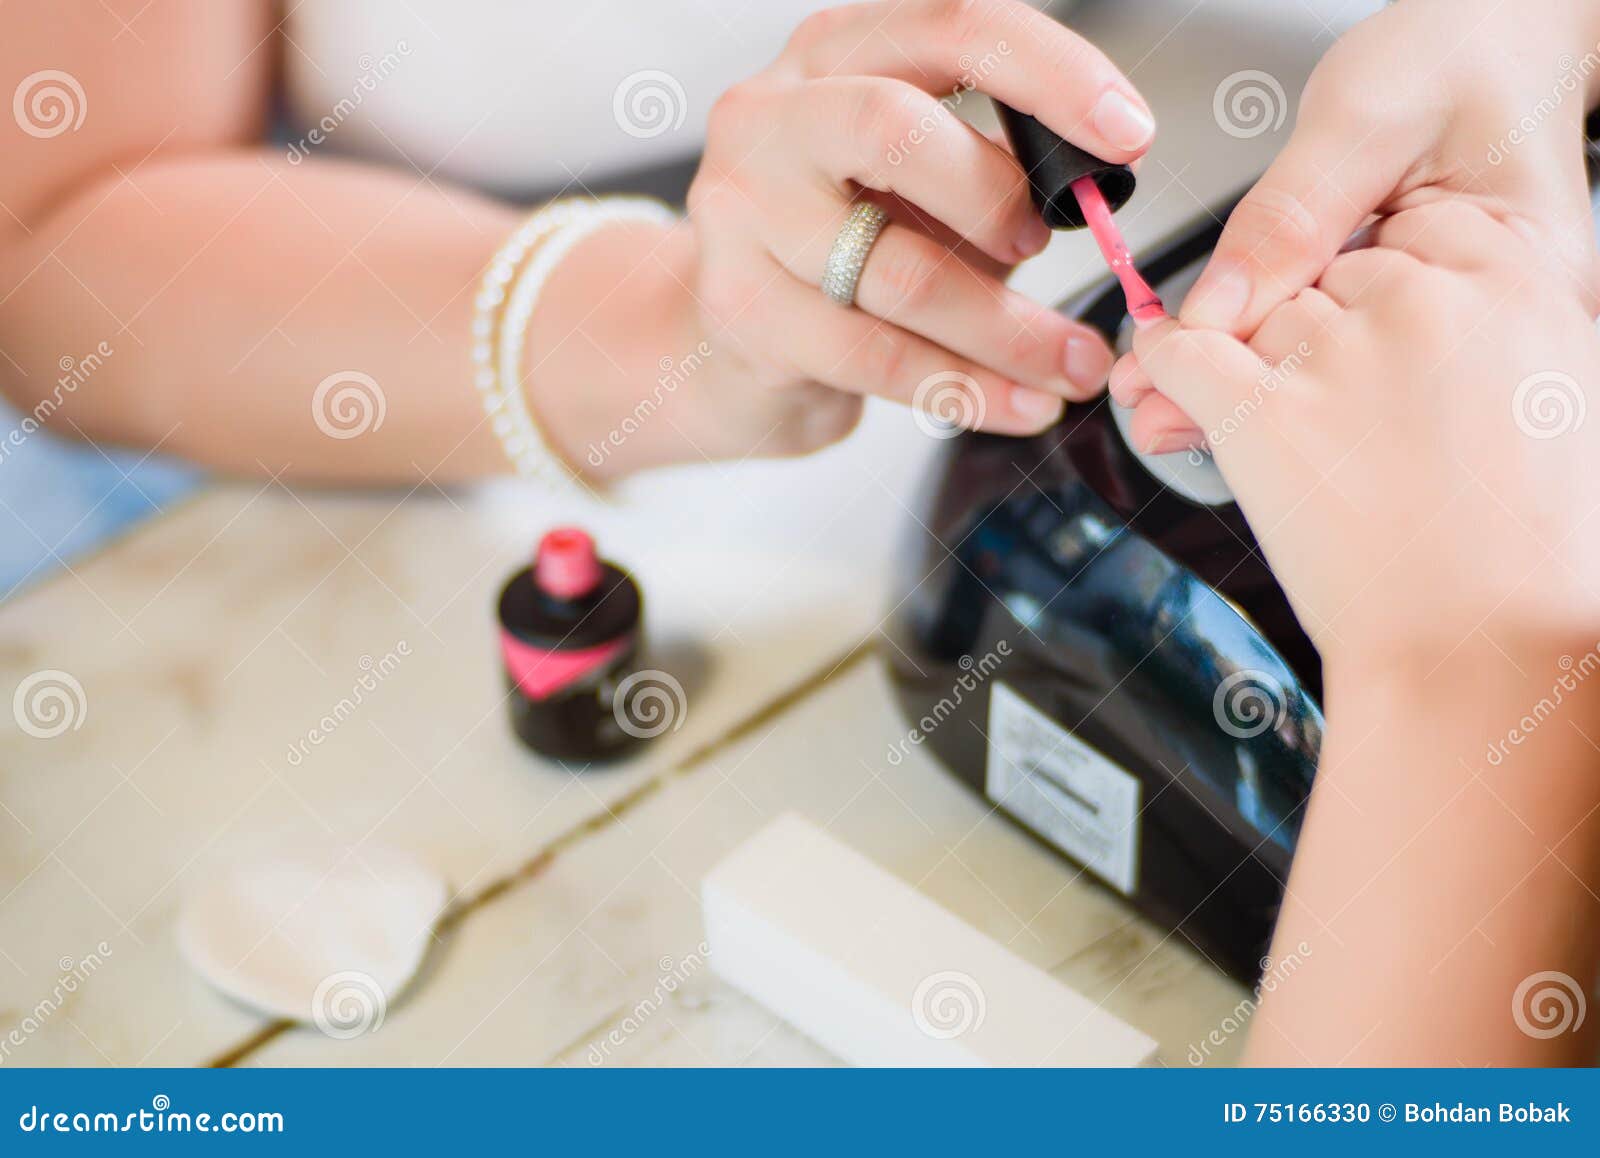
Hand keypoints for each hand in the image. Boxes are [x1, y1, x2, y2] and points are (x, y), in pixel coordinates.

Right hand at [678, 0, 1153, 456]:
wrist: (725, 340)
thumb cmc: (837, 247)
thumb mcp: (916, 183)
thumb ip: (987, 169)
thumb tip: (1095, 200)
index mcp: (838, 55)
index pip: (950, 27)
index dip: (1050, 75)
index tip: (1127, 134)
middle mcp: (775, 117)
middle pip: (894, 130)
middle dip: (998, 199)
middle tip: (1045, 250)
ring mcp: (744, 213)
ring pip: (897, 270)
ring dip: (1009, 332)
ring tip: (1072, 365)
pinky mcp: (741, 310)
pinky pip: (875, 356)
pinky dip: (967, 389)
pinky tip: (1020, 406)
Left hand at [1121, 0, 1599, 451]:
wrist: (1489, 34)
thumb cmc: (1456, 59)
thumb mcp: (1365, 124)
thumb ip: (1292, 216)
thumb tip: (1217, 312)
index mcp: (1515, 279)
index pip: (1365, 350)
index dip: (1253, 371)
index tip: (1166, 384)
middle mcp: (1484, 319)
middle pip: (1342, 376)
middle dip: (1236, 396)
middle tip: (1144, 404)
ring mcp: (1446, 323)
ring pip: (1327, 369)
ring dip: (1237, 384)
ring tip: (1155, 401)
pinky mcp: (1404, 312)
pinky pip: (1325, 343)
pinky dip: (1259, 352)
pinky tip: (1199, 376)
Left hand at [1131, 202, 1599, 673]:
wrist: (1484, 646)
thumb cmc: (1533, 550)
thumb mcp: (1561, 399)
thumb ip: (1503, 329)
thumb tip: (1466, 317)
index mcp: (1517, 282)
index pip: (1417, 227)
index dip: (1389, 272)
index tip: (1382, 312)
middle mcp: (1421, 301)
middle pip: (1331, 271)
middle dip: (1327, 326)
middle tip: (1347, 404)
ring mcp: (1335, 354)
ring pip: (1261, 314)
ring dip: (1262, 362)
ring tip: (1305, 440)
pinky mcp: (1260, 412)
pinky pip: (1183, 351)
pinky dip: (1160, 361)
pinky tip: (1158, 372)